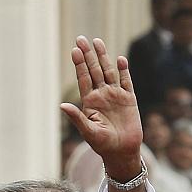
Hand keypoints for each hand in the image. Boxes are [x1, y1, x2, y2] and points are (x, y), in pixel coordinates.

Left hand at [61, 36, 141, 180]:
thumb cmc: (103, 145)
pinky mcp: (129, 99)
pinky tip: (119, 59)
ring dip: (103, 57)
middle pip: (94, 71)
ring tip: (97, 42)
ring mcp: (115, 96)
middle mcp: (102, 96)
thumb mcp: (88, 132)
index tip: (75, 51)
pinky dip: (123, 70)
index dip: (79, 65)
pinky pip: (126, 81)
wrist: (122, 152)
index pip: (83, 79)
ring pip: (109, 72)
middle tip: (81, 39)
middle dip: (88, 55)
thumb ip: (76, 117)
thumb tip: (62, 105)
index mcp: (90, 102)